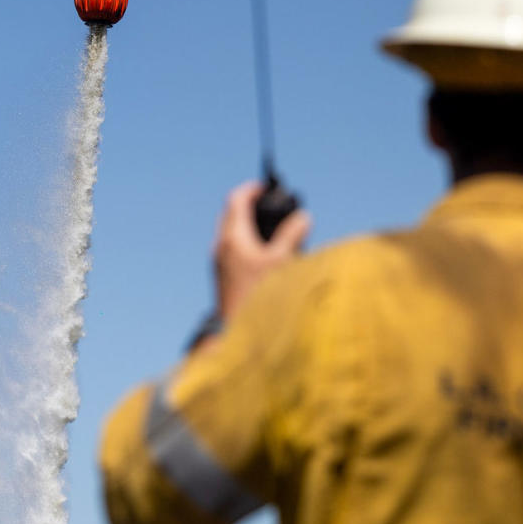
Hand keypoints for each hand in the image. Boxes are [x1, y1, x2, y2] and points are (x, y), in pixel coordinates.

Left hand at [213, 182, 310, 319]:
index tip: (265, 188)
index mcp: (232, 237)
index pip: (236, 199)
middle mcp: (221, 247)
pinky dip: (245, 242)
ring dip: (247, 225)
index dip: (251, 189)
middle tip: (268, 205)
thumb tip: (303, 217)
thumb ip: (293, 236)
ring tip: (269, 229)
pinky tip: (262, 254)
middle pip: (230, 215)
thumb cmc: (259, 296)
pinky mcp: (222, 278)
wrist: (237, 334)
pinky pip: (231, 250)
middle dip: (248, 206)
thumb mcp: (282, 261)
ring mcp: (219, 263)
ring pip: (230, 233)